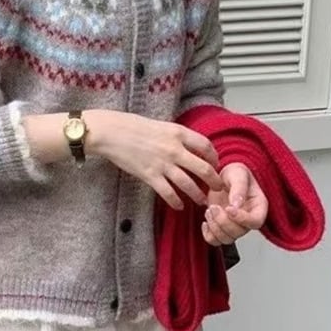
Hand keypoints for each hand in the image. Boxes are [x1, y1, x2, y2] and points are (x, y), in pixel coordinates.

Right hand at [86, 110, 224, 209]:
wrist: (111, 132)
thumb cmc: (132, 126)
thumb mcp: (161, 125)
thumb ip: (176, 136)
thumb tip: (188, 146)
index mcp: (179, 133)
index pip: (206, 146)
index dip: (214, 157)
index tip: (215, 164)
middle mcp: (174, 149)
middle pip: (203, 168)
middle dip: (214, 181)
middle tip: (218, 188)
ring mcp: (163, 164)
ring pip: (188, 184)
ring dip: (197, 194)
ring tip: (201, 201)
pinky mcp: (150, 176)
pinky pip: (168, 192)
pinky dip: (176, 201)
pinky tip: (179, 205)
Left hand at [202, 163, 267, 245]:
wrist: (222, 176)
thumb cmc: (234, 173)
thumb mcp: (238, 174)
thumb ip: (238, 188)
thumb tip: (236, 204)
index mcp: (258, 206)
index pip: (256, 222)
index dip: (242, 219)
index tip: (229, 208)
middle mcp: (248, 219)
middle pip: (239, 233)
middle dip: (223, 222)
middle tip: (215, 206)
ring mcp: (235, 225)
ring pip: (227, 239)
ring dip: (215, 227)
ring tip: (210, 210)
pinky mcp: (221, 228)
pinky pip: (215, 241)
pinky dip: (208, 234)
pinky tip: (206, 220)